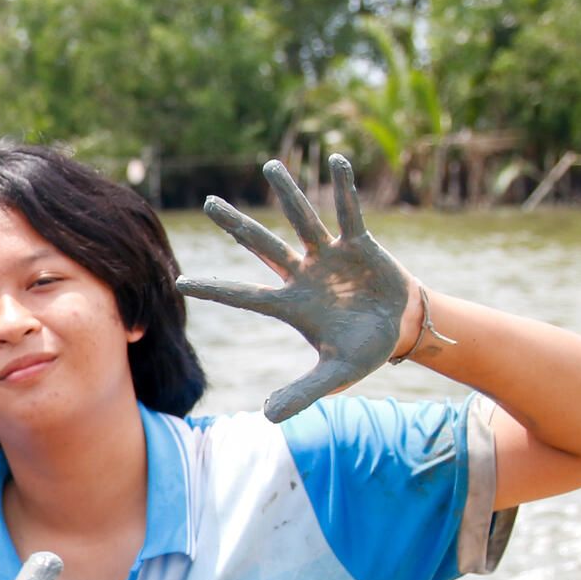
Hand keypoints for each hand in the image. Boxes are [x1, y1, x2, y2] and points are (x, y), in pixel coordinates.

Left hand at [181, 154, 415, 422]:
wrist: (400, 330)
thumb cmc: (361, 351)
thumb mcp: (334, 376)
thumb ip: (302, 394)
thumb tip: (267, 418)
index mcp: (290, 305)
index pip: (243, 296)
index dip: (214, 289)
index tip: (180, 282)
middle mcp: (302, 274)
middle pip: (262, 245)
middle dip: (236, 225)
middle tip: (208, 202)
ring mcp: (328, 256)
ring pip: (302, 219)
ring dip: (288, 193)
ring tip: (269, 165)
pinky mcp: (359, 244)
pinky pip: (350, 213)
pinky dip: (345, 189)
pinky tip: (338, 160)